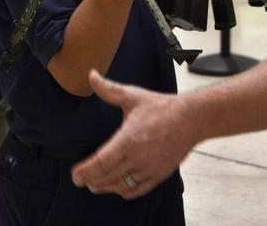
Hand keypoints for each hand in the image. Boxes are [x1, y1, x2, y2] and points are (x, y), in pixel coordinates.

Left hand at [71, 70, 194, 198]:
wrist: (191, 119)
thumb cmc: (162, 107)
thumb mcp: (133, 96)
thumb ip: (109, 89)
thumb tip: (92, 75)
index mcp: (128, 140)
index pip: (100, 163)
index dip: (85, 172)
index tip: (75, 174)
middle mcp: (137, 158)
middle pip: (107, 177)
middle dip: (90, 181)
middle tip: (80, 180)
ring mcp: (149, 169)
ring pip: (120, 186)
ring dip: (105, 187)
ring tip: (94, 185)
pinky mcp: (159, 175)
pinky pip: (137, 190)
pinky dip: (124, 191)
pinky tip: (118, 187)